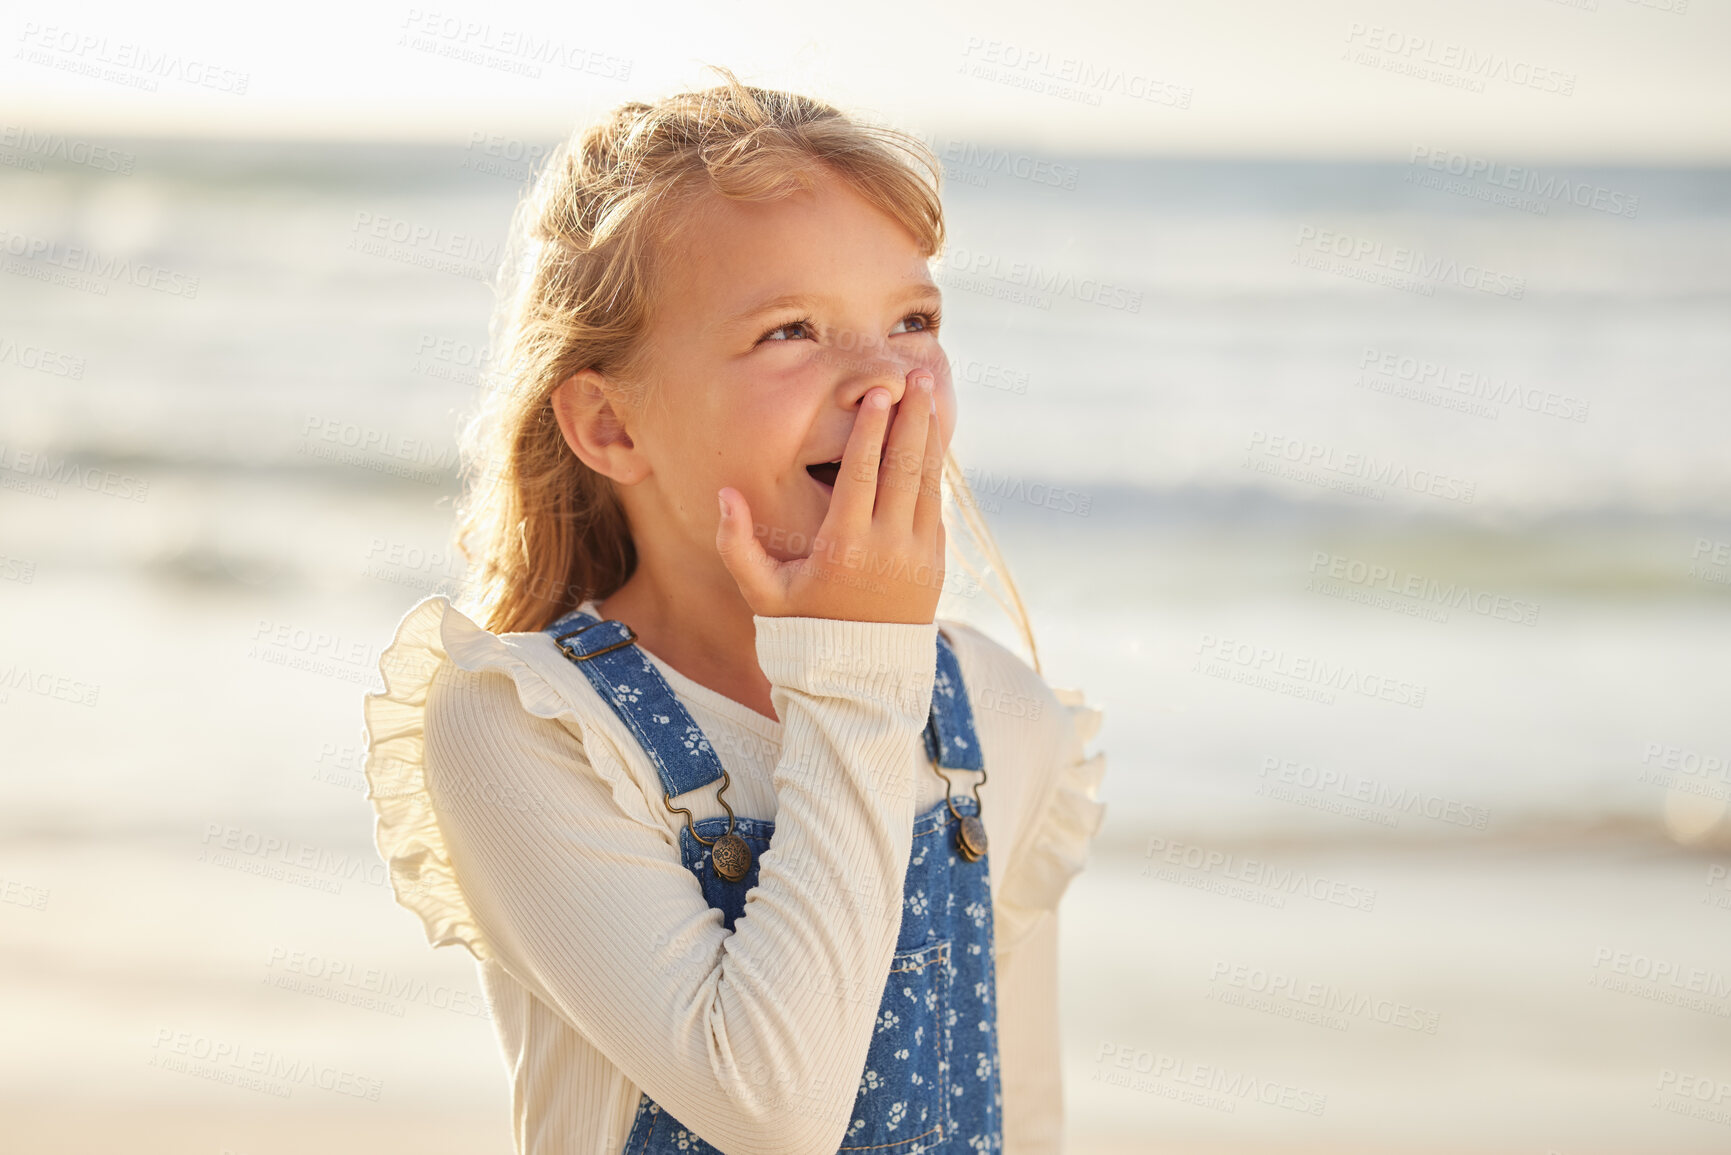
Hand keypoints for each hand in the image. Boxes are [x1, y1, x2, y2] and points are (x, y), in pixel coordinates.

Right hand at [714, 370, 945, 623]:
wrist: (858, 682)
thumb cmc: (802, 632)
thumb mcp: (762, 594)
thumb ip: (737, 544)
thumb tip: (725, 494)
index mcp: (846, 548)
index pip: (863, 474)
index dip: (872, 430)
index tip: (880, 392)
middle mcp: (889, 547)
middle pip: (906, 467)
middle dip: (914, 417)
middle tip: (920, 374)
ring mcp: (919, 556)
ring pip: (929, 483)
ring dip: (931, 436)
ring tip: (932, 393)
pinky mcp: (936, 565)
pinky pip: (937, 507)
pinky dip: (934, 471)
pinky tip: (930, 442)